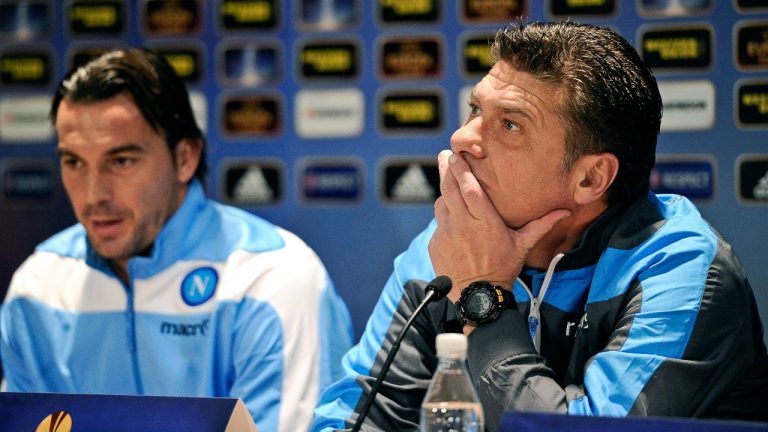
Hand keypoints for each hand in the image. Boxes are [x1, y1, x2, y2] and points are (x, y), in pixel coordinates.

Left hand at [428, 150, 569, 301]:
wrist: (479, 297)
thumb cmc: (503, 269)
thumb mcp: (523, 245)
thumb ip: (541, 225)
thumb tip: (566, 211)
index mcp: (485, 223)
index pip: (470, 190)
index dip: (461, 170)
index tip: (455, 155)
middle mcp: (463, 226)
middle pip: (450, 190)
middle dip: (445, 170)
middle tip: (444, 154)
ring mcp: (447, 234)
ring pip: (441, 204)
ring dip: (444, 191)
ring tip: (447, 179)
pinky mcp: (436, 244)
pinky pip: (438, 223)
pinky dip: (443, 215)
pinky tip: (450, 213)